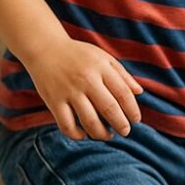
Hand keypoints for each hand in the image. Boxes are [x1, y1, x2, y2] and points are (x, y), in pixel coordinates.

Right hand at [24, 37, 144, 140]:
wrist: (44, 48)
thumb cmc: (77, 55)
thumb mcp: (102, 58)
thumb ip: (121, 74)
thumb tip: (139, 92)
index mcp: (101, 68)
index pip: (123, 93)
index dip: (132, 110)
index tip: (136, 120)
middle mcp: (86, 80)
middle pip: (109, 108)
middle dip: (121, 124)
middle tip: (125, 132)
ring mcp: (68, 92)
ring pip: (89, 121)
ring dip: (101, 133)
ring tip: (107, 136)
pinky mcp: (53, 101)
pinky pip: (66, 125)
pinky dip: (76, 135)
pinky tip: (83, 135)